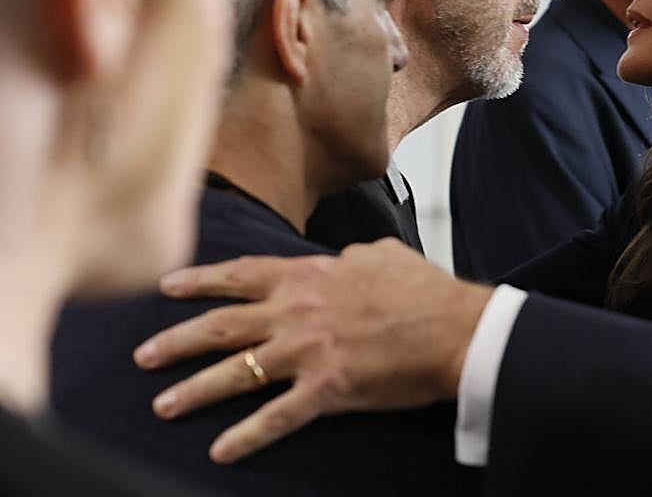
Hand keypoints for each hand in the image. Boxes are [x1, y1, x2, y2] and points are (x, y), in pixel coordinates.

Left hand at [132, 237, 491, 462]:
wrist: (455, 328)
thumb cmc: (425, 291)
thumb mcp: (382, 254)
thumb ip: (351, 256)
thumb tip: (344, 258)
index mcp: (309, 276)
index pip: (240, 275)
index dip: (199, 282)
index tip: (166, 287)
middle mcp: (297, 312)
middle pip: (222, 327)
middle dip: (176, 341)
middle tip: (143, 355)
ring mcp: (307, 352)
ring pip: (235, 373)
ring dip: (194, 391)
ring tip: (162, 405)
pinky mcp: (326, 390)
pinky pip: (275, 418)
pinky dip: (245, 437)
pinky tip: (220, 450)